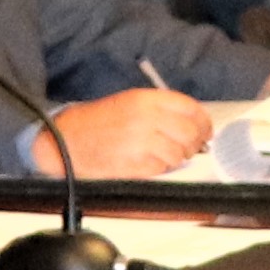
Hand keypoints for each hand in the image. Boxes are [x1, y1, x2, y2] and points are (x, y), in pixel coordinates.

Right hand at [31, 87, 215, 179]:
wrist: (63, 141)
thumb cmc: (95, 122)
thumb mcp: (128, 102)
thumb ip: (160, 109)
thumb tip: (190, 123)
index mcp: (145, 99)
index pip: (191, 108)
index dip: (203, 122)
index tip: (205, 130)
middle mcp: (147, 119)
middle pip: (190, 133)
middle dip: (195, 143)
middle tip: (191, 148)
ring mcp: (142, 143)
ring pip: (179, 154)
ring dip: (176, 158)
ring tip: (163, 156)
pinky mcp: (136, 165)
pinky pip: (162, 169)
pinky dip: (161, 169)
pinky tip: (149, 164)